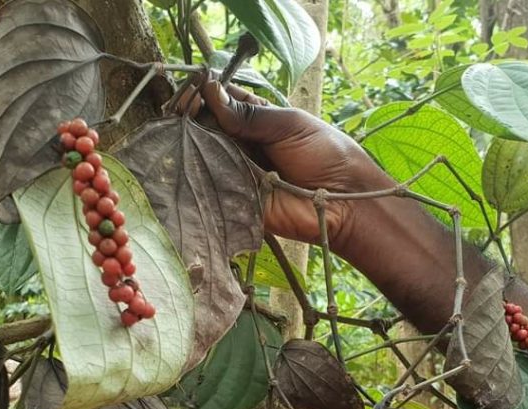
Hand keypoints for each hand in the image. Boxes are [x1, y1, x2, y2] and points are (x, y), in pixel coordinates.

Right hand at [189, 80, 394, 247]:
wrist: (344, 200)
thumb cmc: (325, 155)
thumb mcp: (288, 124)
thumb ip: (249, 113)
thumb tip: (210, 91)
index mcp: (254, 119)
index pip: (218, 102)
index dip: (203, 95)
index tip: (193, 90)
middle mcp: (239, 144)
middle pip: (204, 128)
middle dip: (193, 119)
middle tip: (184, 114)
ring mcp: (234, 172)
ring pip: (201, 155)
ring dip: (192, 146)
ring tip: (185, 137)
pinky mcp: (233, 201)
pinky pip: (209, 187)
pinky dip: (199, 176)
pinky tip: (189, 163)